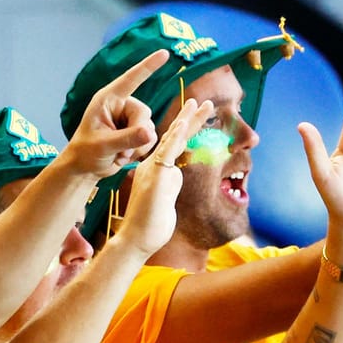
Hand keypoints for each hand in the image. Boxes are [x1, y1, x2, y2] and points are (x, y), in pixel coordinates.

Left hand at [62, 49, 164, 177]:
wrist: (85, 168)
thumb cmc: (85, 152)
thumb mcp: (103, 146)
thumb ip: (126, 138)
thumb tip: (150, 132)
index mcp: (108, 99)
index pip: (131, 79)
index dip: (148, 66)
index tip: (164, 53)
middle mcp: (121, 106)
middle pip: (144, 113)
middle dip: (137, 134)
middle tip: (121, 151)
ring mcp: (129, 119)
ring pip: (150, 128)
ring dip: (137, 146)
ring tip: (118, 153)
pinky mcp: (136, 132)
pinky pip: (150, 138)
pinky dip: (139, 150)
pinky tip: (123, 156)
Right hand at [112, 93, 211, 255]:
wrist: (136, 239)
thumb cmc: (150, 226)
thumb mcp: (165, 201)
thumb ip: (171, 186)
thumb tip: (177, 177)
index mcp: (157, 170)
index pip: (175, 145)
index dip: (187, 130)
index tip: (197, 116)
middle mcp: (154, 165)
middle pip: (175, 136)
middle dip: (191, 118)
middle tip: (205, 102)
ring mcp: (153, 169)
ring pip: (172, 138)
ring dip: (188, 119)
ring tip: (200, 103)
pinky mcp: (155, 175)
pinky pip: (167, 151)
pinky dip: (176, 135)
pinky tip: (184, 122)